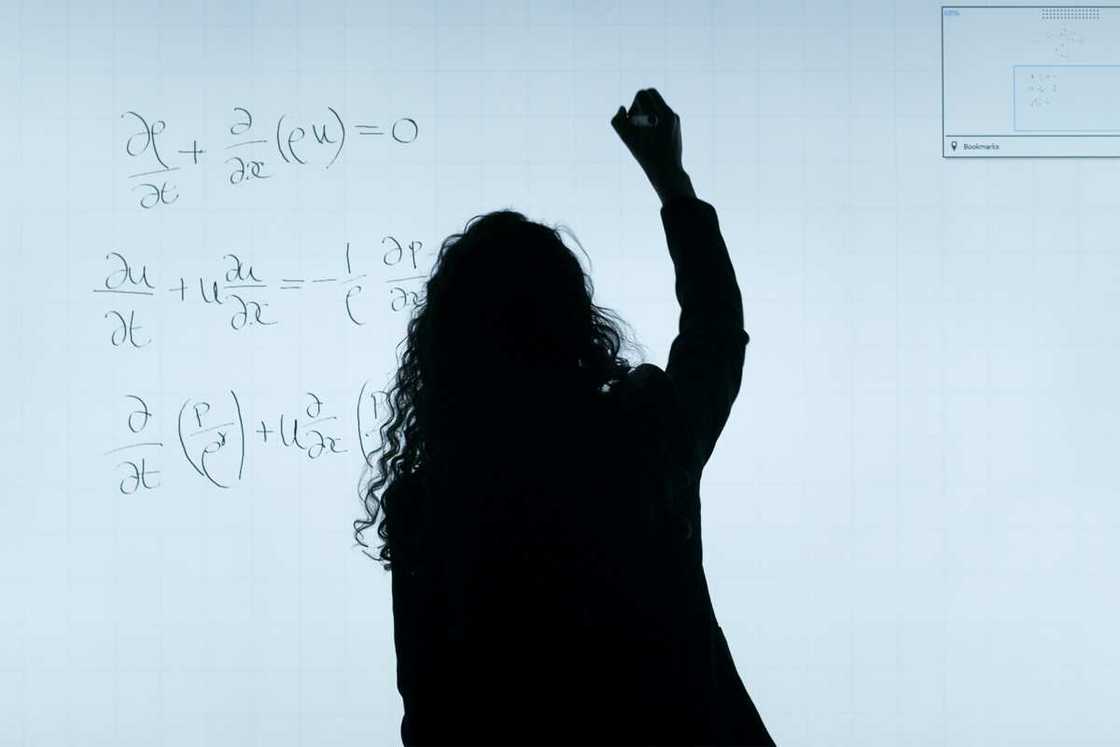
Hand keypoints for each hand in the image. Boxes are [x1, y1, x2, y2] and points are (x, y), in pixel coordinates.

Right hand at [611, 88, 693, 202]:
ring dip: (648, 108)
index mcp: (654, 115)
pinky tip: (654, 132)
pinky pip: (664, 110)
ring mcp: (674, 116)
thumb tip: (622, 108)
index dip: (633, 106)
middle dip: (642, 101)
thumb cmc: (644, 156)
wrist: (667, 169)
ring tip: (645, 127)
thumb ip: (617, 122)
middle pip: (651, 92)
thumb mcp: (626, 139)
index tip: (633, 120)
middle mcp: (667, 112)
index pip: (641, 95)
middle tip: (638, 119)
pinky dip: (656, 115)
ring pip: (658, 100)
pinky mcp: (677, 121)